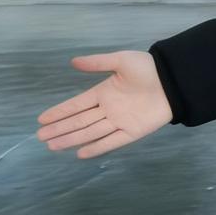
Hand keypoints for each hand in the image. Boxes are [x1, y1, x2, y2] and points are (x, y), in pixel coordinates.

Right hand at [35, 50, 173, 158]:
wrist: (174, 81)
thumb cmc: (148, 69)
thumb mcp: (121, 61)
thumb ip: (98, 63)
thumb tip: (73, 61)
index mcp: (104, 92)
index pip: (76, 105)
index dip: (59, 112)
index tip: (42, 119)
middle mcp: (109, 109)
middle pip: (79, 121)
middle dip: (60, 129)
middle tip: (41, 137)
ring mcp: (119, 121)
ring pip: (90, 132)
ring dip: (71, 139)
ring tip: (52, 146)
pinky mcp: (132, 131)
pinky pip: (111, 141)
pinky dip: (97, 147)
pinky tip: (80, 153)